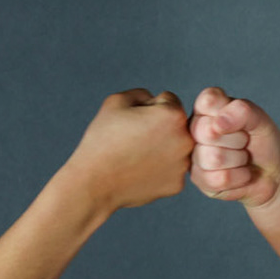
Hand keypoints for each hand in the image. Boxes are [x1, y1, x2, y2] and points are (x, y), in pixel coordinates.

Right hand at [62, 89, 194, 214]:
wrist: (94, 183)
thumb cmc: (102, 140)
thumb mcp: (117, 101)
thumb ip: (143, 93)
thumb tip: (156, 101)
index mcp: (173, 115)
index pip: (168, 101)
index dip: (147, 108)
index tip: (132, 122)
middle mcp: (185, 140)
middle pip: (176, 125)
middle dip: (159, 127)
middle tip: (134, 139)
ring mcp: (183, 165)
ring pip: (175, 148)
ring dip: (161, 148)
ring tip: (135, 156)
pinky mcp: (177, 184)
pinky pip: (171, 169)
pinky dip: (159, 169)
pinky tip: (139, 171)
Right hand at [188, 86, 279, 209]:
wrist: (277, 174)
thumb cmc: (264, 142)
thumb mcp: (259, 119)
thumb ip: (241, 111)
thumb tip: (217, 123)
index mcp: (207, 109)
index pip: (208, 100)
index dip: (231, 112)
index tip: (242, 120)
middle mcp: (195, 130)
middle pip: (207, 132)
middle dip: (237, 139)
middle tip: (244, 142)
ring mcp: (195, 156)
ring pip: (214, 158)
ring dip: (239, 160)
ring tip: (242, 158)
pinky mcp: (200, 180)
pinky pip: (219, 179)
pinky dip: (239, 177)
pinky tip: (241, 174)